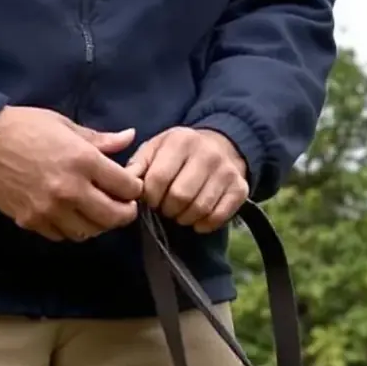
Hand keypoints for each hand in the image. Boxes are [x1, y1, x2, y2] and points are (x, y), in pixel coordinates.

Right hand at [0, 106, 144, 241]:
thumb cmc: (25, 127)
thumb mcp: (66, 126)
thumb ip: (100, 140)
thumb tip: (130, 137)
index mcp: (83, 161)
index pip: (127, 188)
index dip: (134, 189)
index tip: (130, 187)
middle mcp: (70, 189)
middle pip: (114, 217)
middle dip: (124, 214)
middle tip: (122, 207)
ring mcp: (50, 209)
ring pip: (89, 232)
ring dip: (97, 225)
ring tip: (95, 211)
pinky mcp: (32, 221)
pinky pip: (63, 235)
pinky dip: (71, 229)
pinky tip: (70, 215)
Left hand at [126, 127, 248, 232]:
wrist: (221, 146)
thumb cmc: (179, 153)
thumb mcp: (155, 149)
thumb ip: (137, 165)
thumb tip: (126, 184)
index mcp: (181, 140)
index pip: (158, 179)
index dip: (150, 197)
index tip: (151, 200)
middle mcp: (208, 154)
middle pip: (180, 196)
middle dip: (167, 209)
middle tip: (166, 208)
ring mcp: (227, 172)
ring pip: (199, 209)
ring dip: (184, 218)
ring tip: (179, 213)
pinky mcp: (240, 189)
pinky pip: (218, 217)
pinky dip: (204, 225)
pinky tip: (197, 220)